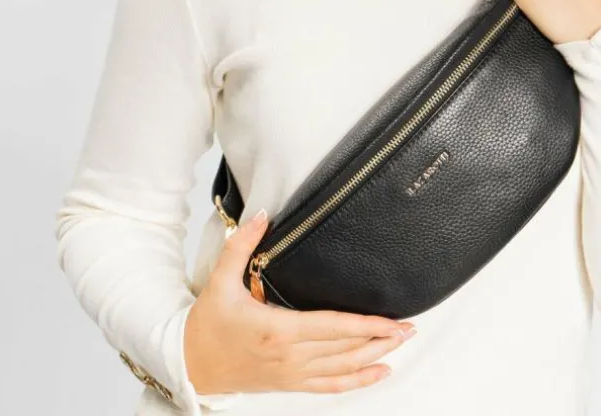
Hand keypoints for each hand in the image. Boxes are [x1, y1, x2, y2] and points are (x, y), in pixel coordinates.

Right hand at [184, 210, 415, 394]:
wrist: (189, 365)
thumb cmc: (207, 324)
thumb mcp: (220, 280)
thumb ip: (242, 245)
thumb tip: (262, 214)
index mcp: (277, 330)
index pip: (333, 327)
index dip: (366, 325)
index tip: (392, 321)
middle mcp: (290, 356)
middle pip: (346, 349)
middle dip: (381, 339)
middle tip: (410, 328)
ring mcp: (292, 374)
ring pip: (343, 369)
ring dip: (375, 357)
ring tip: (401, 344)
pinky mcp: (290, 384)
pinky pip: (330, 386)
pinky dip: (358, 382)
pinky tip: (379, 373)